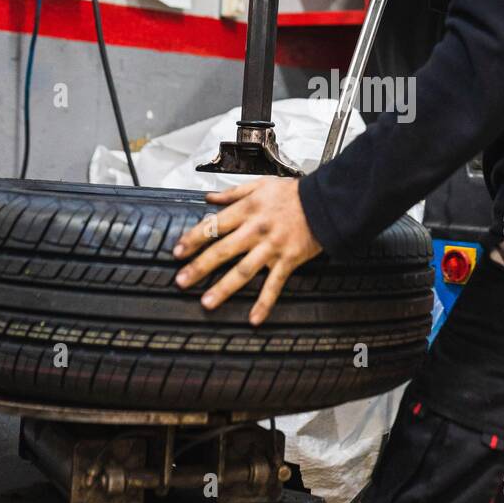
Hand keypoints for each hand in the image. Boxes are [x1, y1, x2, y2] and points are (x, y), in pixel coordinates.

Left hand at [174, 177, 321, 324]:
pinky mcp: (288, 260)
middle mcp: (256, 230)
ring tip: (207, 302)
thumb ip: (233, 192)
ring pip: (244, 271)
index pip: (214, 225)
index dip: (193, 239)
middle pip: (222, 250)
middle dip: (200, 267)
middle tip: (182, 280)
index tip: (178, 251)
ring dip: (224, 288)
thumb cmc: (294, 193)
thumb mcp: (261, 184)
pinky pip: (274, 285)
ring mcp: (272, 247)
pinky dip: (264, 303)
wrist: (325, 202)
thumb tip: (209, 198)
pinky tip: (254, 318)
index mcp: (247, 210)